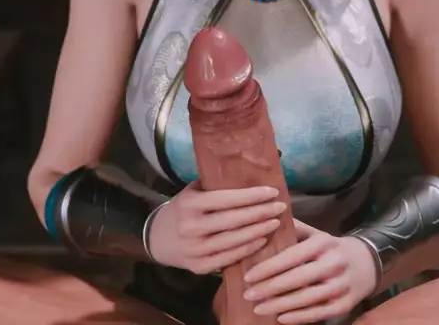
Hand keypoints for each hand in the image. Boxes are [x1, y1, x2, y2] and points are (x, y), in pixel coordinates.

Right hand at [146, 180, 286, 274]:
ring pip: (234, 240)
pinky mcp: (199, 267)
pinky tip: (261, 240)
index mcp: (190, 204)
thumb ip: (214, 185)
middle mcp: (192, 227)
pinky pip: (229, 258)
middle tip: (280, 206)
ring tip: (275, 222)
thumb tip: (249, 171)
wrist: (158, 239)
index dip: (252, 196)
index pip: (227, 199)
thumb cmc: (183, 210)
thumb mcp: (192, 192)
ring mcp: (196, 249)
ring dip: (258, 231)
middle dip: (261, 213)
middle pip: (234, 220)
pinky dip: (248, 249)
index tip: (272, 191)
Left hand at [242, 220, 377, 323]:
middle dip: (269, 288)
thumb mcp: (317, 234)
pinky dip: (298, 317)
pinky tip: (280, 318)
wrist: (368, 263)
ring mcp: (340, 286)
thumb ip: (294, 228)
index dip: (268, 268)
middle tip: (248, 294)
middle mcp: (333, 264)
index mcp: (323, 244)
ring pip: (305, 299)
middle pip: (296, 279)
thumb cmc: (332, 249)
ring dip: (279, 305)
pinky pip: (318, 313)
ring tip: (258, 308)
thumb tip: (267, 218)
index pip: (291, 257)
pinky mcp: (345, 305)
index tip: (248, 276)